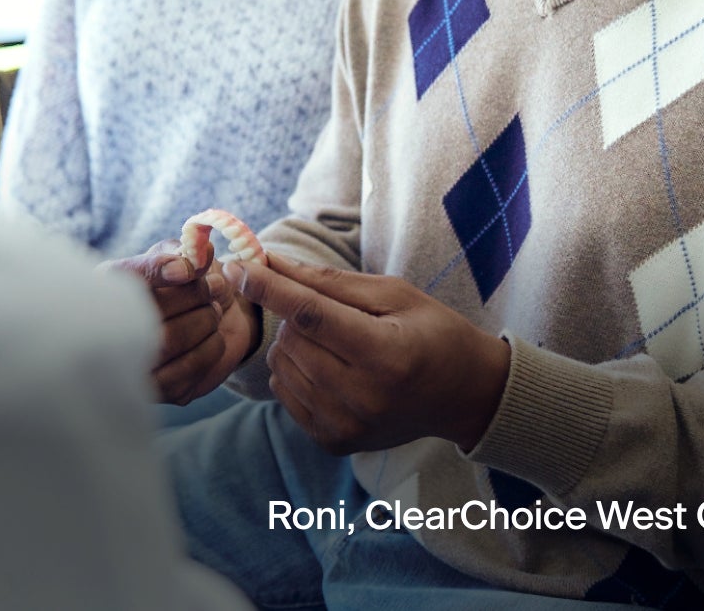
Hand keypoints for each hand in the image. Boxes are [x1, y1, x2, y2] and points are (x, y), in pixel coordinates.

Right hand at [103, 240, 259, 405]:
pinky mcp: (155, 390)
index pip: (123, 276)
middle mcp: (107, 326)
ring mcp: (128, 363)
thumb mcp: (183, 257)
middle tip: (214, 287)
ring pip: (168, 342)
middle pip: (149, 311)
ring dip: (204, 321)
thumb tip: (201, 253)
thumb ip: (189, 252)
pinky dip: (210, 347)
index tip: (187, 269)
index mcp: (109, 285)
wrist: (206, 323)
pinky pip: (187, 370)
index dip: (156, 270)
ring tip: (215, 310)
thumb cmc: (185, 284)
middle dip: (192, 296)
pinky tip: (214, 336)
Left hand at [225, 253, 509, 453]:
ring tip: (331, 338)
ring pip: (282, 365)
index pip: (310, 315)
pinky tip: (327, 365)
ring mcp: (347, 426)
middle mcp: (364, 397)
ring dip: (292, 342)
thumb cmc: (432, 332)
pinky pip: (285, 393)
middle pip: (292, 339)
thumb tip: (271, 263)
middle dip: (293, 313)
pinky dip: (294, 370)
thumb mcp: (392, 293)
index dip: (269, 287)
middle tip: (325, 309)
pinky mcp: (334, 441)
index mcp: (385, 354)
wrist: (463, 395)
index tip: (239, 264)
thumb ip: (328, 281)